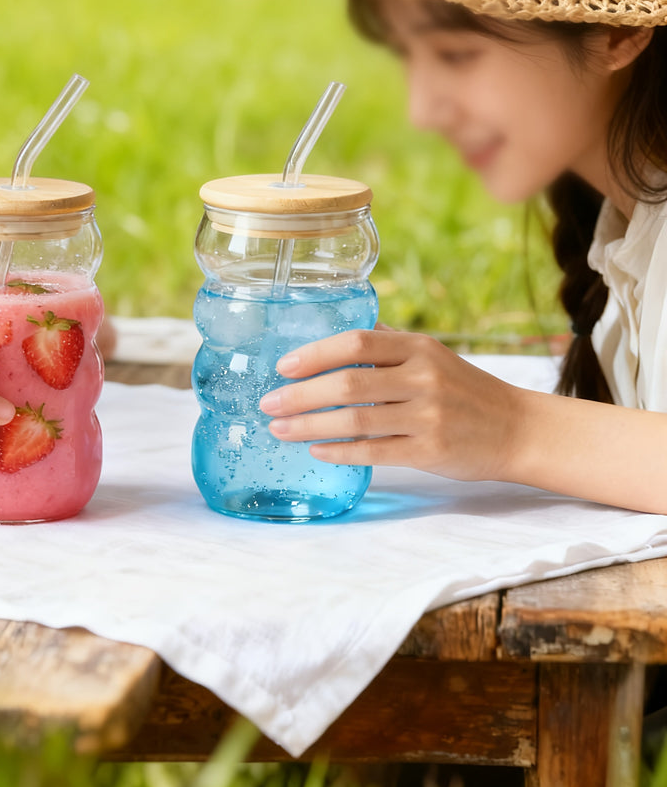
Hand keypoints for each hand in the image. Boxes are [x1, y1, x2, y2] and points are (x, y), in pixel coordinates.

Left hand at [259, 329, 523, 481]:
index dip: (314, 354)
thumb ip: (387, 345)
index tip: (282, 366)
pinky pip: (375, 451)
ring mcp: (428, 415)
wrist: (519, 429)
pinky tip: (315, 451)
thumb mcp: (431, 355)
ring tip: (278, 429)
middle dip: (300, 395)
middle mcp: (423, 377)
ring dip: (309, 425)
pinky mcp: (431, 451)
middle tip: (266, 403)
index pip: (356, 341)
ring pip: (355, 420)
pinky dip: (340, 452)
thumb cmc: (464, 390)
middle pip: (348, 382)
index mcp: (418, 347)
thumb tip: (334, 335)